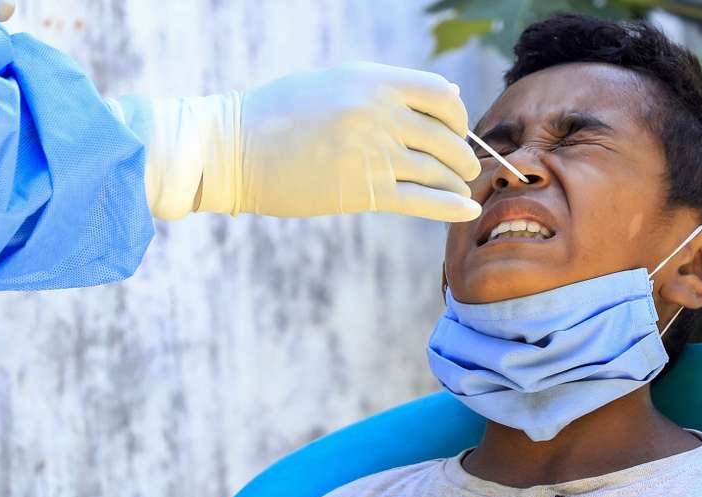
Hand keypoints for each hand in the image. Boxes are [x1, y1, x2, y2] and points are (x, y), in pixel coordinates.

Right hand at [230, 62, 481, 220]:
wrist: (233, 150)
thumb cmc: (280, 115)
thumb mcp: (334, 83)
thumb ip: (387, 89)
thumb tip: (450, 98)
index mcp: (372, 81)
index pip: (441, 96)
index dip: (458, 116)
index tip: (457, 130)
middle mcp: (379, 113)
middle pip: (446, 137)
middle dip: (462, 155)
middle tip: (465, 167)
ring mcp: (373, 153)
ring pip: (438, 170)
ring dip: (456, 182)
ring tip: (461, 187)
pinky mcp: (364, 191)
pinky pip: (423, 200)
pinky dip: (451, 206)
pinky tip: (468, 210)